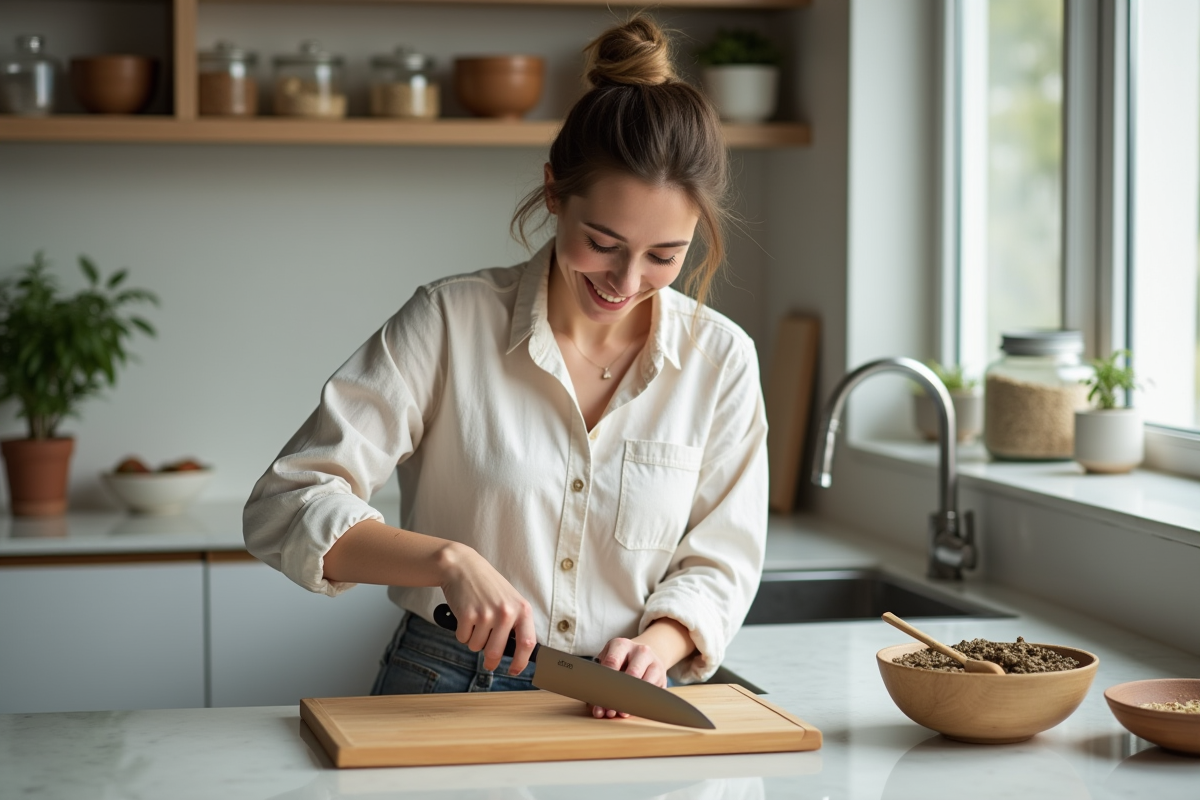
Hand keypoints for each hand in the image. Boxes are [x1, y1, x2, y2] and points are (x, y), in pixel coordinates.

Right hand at [438, 543, 536, 675]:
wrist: (463, 567)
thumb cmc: (488, 585)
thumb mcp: (510, 600)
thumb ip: (516, 623)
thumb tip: (519, 653)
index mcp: (522, 609)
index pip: (527, 643)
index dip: (521, 662)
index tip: (514, 670)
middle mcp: (506, 612)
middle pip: (496, 652)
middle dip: (490, 661)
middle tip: (487, 662)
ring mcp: (486, 614)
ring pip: (476, 646)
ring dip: (473, 640)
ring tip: (475, 621)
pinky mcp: (467, 615)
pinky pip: (463, 638)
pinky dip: (462, 632)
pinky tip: (465, 616)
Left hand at [590, 637, 668, 718]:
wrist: (644, 655)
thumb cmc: (620, 662)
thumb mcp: (609, 662)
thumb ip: (601, 681)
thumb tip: (596, 708)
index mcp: (621, 645)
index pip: (612, 662)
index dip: (606, 683)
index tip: (599, 698)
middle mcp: (640, 651)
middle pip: (632, 674)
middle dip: (620, 695)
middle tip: (610, 710)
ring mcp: (654, 663)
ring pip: (645, 685)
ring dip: (632, 702)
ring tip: (621, 713)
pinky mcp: (663, 677)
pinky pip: (653, 693)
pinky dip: (642, 704)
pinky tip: (634, 710)